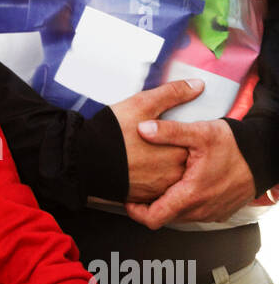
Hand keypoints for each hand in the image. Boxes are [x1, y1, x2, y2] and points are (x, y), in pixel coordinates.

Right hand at [111, 79, 204, 201]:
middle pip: (185, 160)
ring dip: (165, 166)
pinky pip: (156, 189)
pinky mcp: (144, 198)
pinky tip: (140, 168)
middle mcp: (173, 173)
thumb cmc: (113, 132)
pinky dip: (152, 179)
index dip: (185, 133)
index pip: (195, 141)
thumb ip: (173, 94)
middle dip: (175, 149)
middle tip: (160, 140)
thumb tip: (198, 85)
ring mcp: (159, 188)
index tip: (174, 127)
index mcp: (178, 149)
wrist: (84, 160)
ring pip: (171, 175)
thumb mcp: (142, 104)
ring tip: (148, 154)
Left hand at [126, 118, 256, 228]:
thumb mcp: (200, 133)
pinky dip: (184, 204)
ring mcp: (210, 213)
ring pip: (179, 217)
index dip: (135, 211)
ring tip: (159, 185)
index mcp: (190, 194)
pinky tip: (181, 187)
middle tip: (141, 188)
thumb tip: (143, 128)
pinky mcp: (218, 212)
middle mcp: (200, 210)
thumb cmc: (235, 146)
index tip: (129, 199)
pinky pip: (194, 214)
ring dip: (167, 204)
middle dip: (149, 205)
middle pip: (164, 218)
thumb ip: (169, 131)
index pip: (153, 218)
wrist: (263, 156)